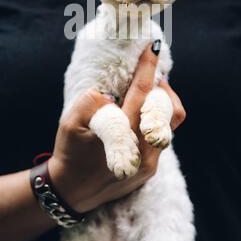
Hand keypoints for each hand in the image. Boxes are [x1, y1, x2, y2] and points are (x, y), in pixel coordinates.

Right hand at [49, 44, 185, 213]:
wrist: (72, 191)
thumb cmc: (70, 155)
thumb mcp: (69, 124)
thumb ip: (90, 103)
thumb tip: (111, 94)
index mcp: (124, 137)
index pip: (142, 94)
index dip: (148, 68)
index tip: (152, 48)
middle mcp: (144, 152)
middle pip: (168, 108)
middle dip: (161, 85)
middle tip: (149, 73)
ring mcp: (150, 163)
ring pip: (171, 123)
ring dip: (161, 102)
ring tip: (147, 92)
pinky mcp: (150, 169)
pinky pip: (163, 136)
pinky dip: (155, 119)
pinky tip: (140, 113)